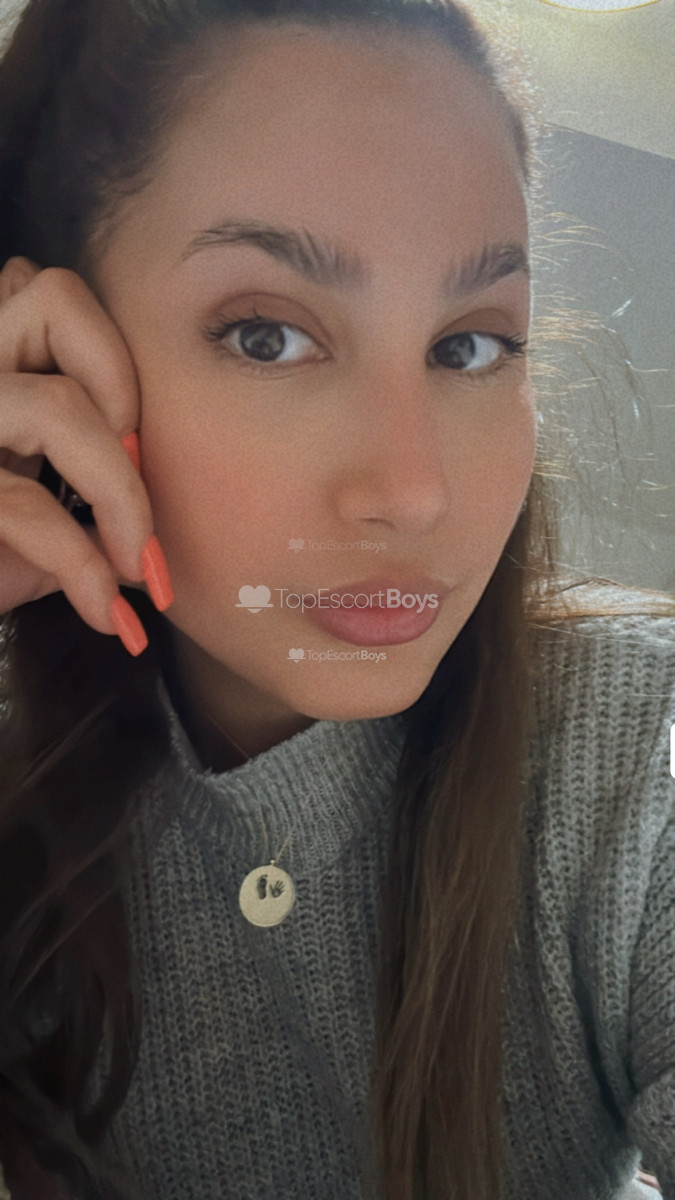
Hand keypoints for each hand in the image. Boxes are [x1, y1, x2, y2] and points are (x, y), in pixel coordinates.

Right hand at [0, 256, 167, 650]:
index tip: (137, 446)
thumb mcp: (43, 522)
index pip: (57, 292)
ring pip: (56, 402)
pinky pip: (27, 506)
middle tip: (140, 479)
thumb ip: (96, 494)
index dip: (112, 359)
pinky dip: (82, 566)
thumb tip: (165, 521)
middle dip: (124, 398)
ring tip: (137, 565)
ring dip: (119, 493)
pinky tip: (105, 612)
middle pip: (56, 298)